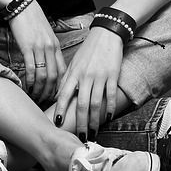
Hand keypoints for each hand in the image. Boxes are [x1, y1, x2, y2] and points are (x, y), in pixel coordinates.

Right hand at [8, 0, 66, 103]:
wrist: (22, 5)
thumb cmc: (32, 20)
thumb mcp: (45, 34)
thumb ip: (48, 48)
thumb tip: (47, 64)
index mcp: (56, 46)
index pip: (63, 70)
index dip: (61, 85)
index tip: (57, 95)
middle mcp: (50, 48)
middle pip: (55, 76)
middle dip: (51, 91)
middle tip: (46, 101)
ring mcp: (40, 47)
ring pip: (43, 74)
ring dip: (40, 88)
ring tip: (36, 96)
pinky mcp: (28, 46)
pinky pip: (31, 68)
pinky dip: (30, 80)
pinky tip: (27, 86)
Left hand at [54, 27, 122, 141]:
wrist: (106, 35)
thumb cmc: (88, 51)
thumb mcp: (74, 63)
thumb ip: (67, 79)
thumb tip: (58, 96)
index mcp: (73, 73)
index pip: (63, 94)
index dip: (60, 109)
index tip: (57, 123)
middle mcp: (85, 76)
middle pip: (80, 103)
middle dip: (79, 122)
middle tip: (79, 136)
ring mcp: (99, 77)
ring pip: (95, 103)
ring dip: (94, 120)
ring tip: (93, 132)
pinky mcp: (113, 76)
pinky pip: (110, 95)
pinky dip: (109, 108)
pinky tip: (108, 118)